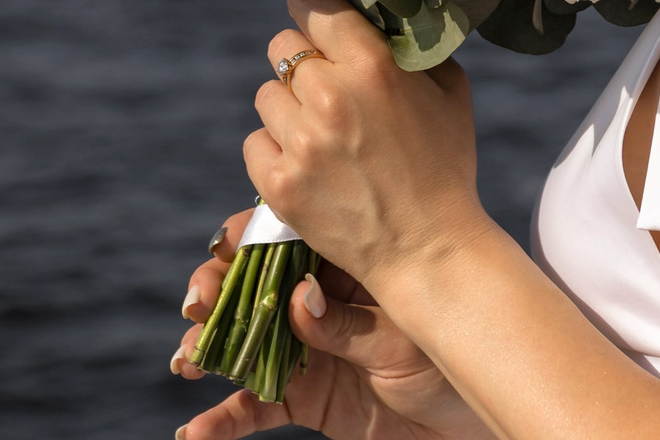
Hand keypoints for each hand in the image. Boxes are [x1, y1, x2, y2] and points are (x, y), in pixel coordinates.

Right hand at [174, 210, 492, 439]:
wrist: (472, 419)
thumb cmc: (448, 356)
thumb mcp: (400, 336)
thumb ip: (344, 322)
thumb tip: (297, 300)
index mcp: (338, 264)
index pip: (281, 238)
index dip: (245, 239)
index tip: (224, 247)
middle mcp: (311, 301)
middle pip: (247, 285)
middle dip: (214, 291)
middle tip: (198, 304)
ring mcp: (301, 349)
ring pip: (238, 341)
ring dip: (205, 348)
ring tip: (186, 360)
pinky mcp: (301, 397)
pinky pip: (252, 408)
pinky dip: (221, 421)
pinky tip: (196, 433)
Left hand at [244, 0, 491, 288]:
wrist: (429, 250)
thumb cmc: (445, 166)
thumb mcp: (449, 91)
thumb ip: (410, 45)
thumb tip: (377, 13)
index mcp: (372, 66)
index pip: (311, 3)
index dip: (309, 3)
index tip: (311, 11)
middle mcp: (330, 97)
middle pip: (281, 46)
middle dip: (301, 62)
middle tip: (325, 88)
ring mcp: (301, 143)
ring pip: (266, 95)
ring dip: (289, 110)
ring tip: (323, 136)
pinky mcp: (279, 184)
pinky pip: (255, 142)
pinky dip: (275, 151)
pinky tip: (309, 166)